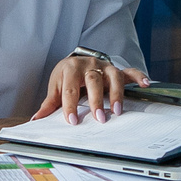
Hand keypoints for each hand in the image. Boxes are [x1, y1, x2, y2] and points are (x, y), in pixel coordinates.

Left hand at [33, 53, 148, 124]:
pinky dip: (138, 76)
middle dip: (96, 100)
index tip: (72, 120)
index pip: (70, 88)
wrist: (75, 60)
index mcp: (71, 69)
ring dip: (116, 93)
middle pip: (93, 81)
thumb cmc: (66, 76)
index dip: (70, 105)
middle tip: (99, 119)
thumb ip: (49, 104)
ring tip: (117, 111)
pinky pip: (130, 71)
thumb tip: (36, 120)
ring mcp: (104, 66)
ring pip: (113, 76)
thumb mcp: (56, 87)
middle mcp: (89, 65)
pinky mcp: (117, 69)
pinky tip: (145, 84)